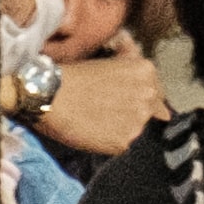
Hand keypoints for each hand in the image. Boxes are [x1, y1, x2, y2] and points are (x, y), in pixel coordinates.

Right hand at [49, 41, 168, 150]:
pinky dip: (109, 140)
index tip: (122, 99)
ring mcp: (138, 121)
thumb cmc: (72, 75)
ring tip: (96, 119)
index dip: (138, 96)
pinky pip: (120, 143)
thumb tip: (147, 70)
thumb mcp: (107, 60)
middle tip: (105, 109)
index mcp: (146, 72)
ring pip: (136, 128)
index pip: (156, 91)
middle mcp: (148, 96)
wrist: (47, 95)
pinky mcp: (123, 142)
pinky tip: (92, 131)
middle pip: (149, 110)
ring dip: (121, 126)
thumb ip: (131, 63)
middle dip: (132, 111)